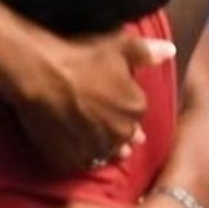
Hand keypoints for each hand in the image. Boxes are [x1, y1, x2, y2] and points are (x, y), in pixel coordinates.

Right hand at [11, 25, 168, 178]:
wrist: (38, 73)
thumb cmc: (80, 56)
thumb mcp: (119, 45)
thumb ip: (148, 52)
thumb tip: (171, 51)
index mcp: (135, 108)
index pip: (136, 110)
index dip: (124, 104)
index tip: (113, 97)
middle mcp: (120, 134)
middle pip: (124, 135)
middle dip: (117, 128)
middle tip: (102, 118)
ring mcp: (94, 149)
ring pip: (105, 152)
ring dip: (102, 145)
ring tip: (92, 136)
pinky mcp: (69, 158)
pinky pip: (80, 162)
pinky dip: (79, 155)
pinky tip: (73, 144)